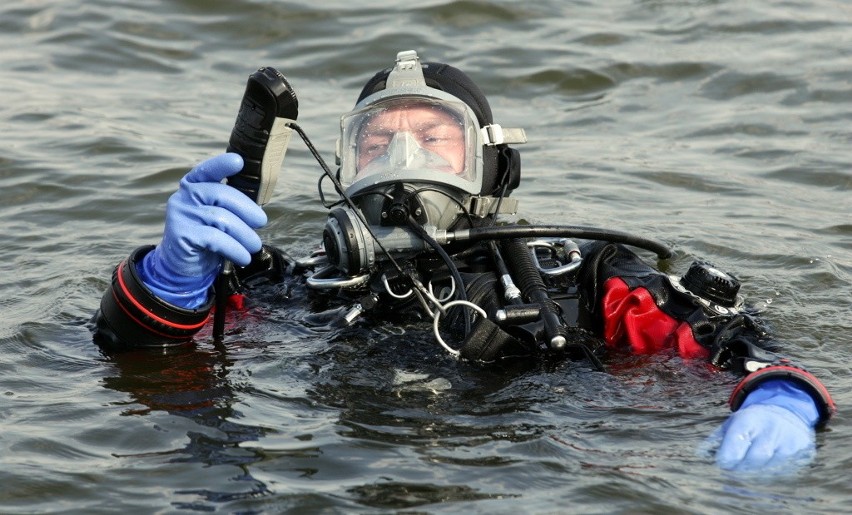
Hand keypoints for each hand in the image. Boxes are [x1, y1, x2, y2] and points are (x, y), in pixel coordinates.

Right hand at [138, 153, 267, 308]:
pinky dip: (235, 249)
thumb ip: (230, 206)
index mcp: (194, 186)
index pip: (207, 171)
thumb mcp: (218, 216)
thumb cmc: (207, 237)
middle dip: (247, 209)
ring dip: (244, 235)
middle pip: (221, 195)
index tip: (238, 162)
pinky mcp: (181, 234)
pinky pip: (216, 238)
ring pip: (222, 219)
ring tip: (254, 245)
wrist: (182, 265)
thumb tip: (258, 210)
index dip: (221, 165)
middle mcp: (185, 196)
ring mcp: (181, 214)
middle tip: (261, 223)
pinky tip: (244, 257)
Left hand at [713, 379, 819, 471]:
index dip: (726, 462)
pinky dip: (775, 475)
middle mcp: (770, 429)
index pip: (734, 448)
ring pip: (771, 469)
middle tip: (735, 475)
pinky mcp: (802, 451)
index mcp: (747, 421)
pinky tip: (768, 472)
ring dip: (758, 475)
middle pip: (754, 461)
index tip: (722, 466)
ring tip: (750, 475)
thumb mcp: (731, 424)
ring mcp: (788, 440)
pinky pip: (787, 472)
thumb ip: (715, 440)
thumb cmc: (752, 422)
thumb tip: (700, 455)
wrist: (786, 411)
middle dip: (741, 471)